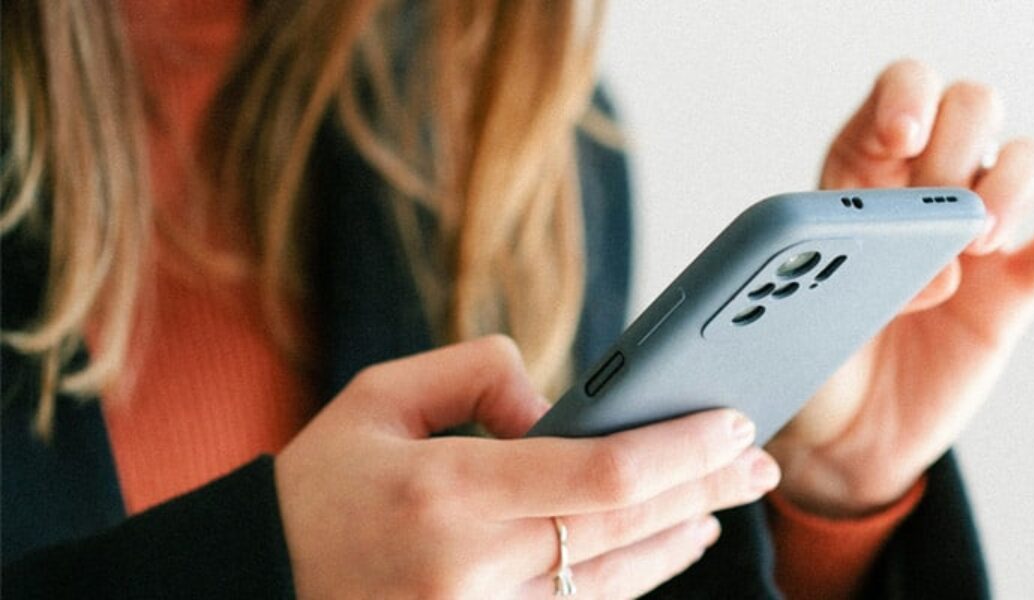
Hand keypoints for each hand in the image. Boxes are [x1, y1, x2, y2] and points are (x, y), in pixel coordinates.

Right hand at [276, 336, 780, 597]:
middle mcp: (471, 567)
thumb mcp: (377, 398)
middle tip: (759, 461)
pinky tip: (668, 545)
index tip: (734, 422)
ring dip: (680, 537)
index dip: (682, 450)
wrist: (252, 585)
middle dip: (706, 488)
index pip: (601, 474)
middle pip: (625, 527)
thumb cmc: (317, 486)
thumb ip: (476, 375)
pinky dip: (634, 575)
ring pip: (614, 578)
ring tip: (724, 500)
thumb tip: (558, 402)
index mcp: (447, 492)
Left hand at [767, 60, 1033, 516]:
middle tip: (939, 209)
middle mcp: (928, 189)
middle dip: (960, 145)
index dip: (908, 97)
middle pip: (972, 108)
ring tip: (977, 244)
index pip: (901, 93)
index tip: (903, 137)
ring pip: (1026, 159)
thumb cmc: (809, 359)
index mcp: (863, 173)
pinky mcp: (1016, 289)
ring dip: (1011, 185)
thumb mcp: (793, 314)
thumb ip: (841, 278)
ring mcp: (979, 235)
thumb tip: (926, 267)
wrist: (843, 437)